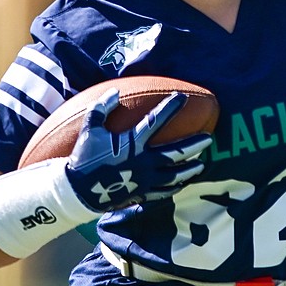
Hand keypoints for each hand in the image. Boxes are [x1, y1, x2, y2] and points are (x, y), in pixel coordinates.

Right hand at [65, 89, 211, 212]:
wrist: (77, 191)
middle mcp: (143, 162)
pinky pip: (164, 192)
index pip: (155, 121)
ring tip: (202, 163)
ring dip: (190, 169)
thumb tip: (115, 91)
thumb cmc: (83, 157)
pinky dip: (176, 187)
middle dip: (194, 145)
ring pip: (175, 175)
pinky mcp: (141, 194)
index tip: (182, 97)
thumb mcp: (90, 129)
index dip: (169, 107)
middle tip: (209, 138)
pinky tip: (184, 182)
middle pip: (176, 153)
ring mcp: (144, 181)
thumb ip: (102, 108)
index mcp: (132, 144)